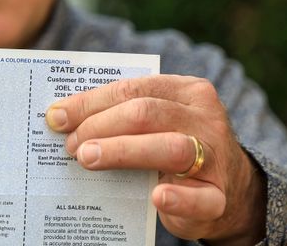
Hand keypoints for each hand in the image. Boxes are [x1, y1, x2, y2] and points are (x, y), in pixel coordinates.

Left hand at [45, 75, 265, 244]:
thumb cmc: (174, 146)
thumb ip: (123, 114)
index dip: (90, 102)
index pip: (132, 88)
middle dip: (101, 126)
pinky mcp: (219, 196)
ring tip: (88, 158)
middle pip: (147, 113)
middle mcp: (205, 117)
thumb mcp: (157, 122)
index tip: (57, 116)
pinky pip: (201, 198)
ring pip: (171, 147)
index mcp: (186, 90)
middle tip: (70, 145)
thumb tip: (63, 117)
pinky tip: (157, 197)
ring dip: (123, 151)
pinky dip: (178, 198)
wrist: (228, 190)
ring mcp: (215, 156)